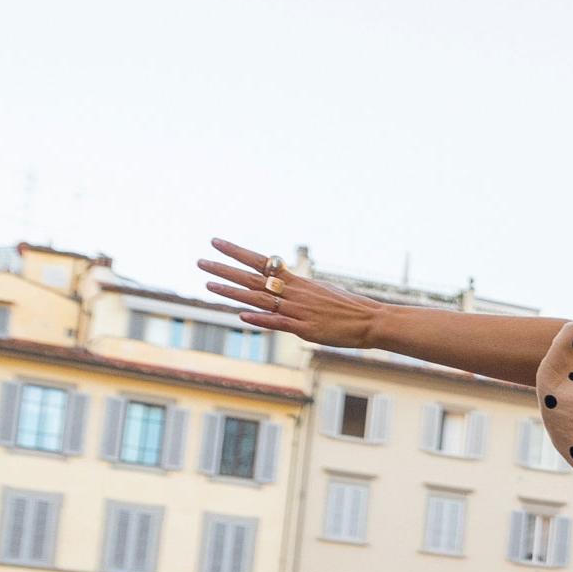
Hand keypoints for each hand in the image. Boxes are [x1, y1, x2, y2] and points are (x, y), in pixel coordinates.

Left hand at [198, 239, 381, 349]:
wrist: (371, 321)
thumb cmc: (347, 307)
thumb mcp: (320, 290)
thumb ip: (297, 288)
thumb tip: (280, 283)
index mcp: (297, 281)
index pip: (261, 262)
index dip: (236, 252)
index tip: (216, 242)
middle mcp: (294, 292)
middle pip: (254, 278)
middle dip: (225, 270)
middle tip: (201, 262)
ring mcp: (298, 311)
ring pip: (260, 299)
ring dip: (233, 293)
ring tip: (208, 286)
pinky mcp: (306, 330)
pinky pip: (279, 323)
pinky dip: (261, 319)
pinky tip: (242, 315)